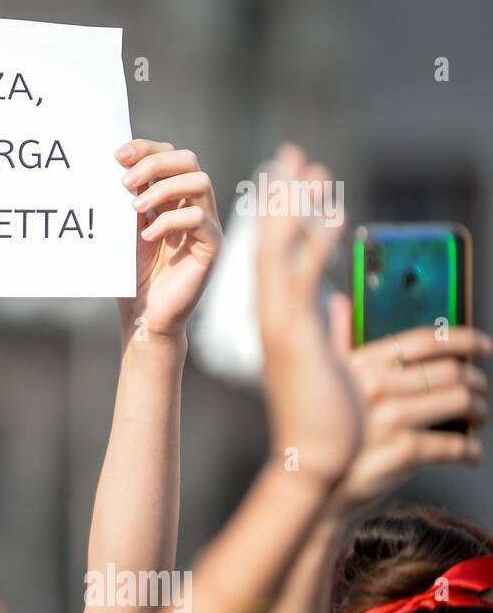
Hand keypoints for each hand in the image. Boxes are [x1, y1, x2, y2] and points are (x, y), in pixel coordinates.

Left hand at [115, 139, 222, 339]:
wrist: (143, 313)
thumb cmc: (132, 272)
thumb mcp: (124, 229)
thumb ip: (125, 199)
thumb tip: (113, 164)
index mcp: (172, 196)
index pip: (169, 155)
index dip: (146, 149)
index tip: (117, 155)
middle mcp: (193, 205)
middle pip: (188, 160)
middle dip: (155, 163)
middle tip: (125, 182)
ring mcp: (206, 225)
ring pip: (200, 183)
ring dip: (164, 189)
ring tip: (135, 209)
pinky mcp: (211, 247)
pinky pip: (200, 220)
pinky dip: (170, 222)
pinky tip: (147, 236)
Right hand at [257, 165, 361, 485]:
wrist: (312, 461)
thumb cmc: (325, 421)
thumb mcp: (327, 363)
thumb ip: (330, 330)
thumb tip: (341, 307)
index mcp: (281, 319)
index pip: (274, 254)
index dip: (281, 212)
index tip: (290, 177)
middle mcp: (273, 315)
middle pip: (270, 241)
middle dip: (282, 195)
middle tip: (293, 152)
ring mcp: (278, 324)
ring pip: (278, 251)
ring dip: (294, 207)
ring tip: (310, 166)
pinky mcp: (291, 335)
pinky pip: (301, 279)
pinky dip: (316, 244)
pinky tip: (334, 214)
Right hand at [327, 297, 487, 512]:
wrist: (309, 486)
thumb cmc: (317, 434)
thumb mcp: (319, 379)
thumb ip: (336, 340)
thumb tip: (338, 303)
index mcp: (359, 366)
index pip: (423, 341)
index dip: (462, 339)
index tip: (481, 344)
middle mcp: (374, 389)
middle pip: (450, 371)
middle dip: (476, 381)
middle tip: (479, 390)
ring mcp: (389, 420)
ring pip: (460, 401)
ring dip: (479, 410)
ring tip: (477, 416)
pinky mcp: (401, 452)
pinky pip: (454, 446)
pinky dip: (470, 451)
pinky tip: (470, 453)